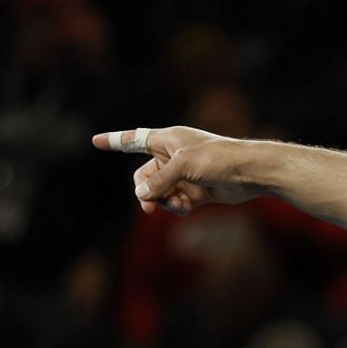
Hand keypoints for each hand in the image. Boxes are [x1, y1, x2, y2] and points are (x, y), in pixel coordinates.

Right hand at [90, 125, 260, 215]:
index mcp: (167, 140)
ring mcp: (184, 175)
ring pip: (159, 192)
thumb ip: (159, 181)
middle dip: (145, 192)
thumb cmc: (218, 158)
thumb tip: (142, 196)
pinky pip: (176, 202)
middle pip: (144, 176)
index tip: (95, 141)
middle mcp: (173, 156)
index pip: (133, 139)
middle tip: (150, 206)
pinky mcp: (196, 191)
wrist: (251, 172)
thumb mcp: (183, 166)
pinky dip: (177, 206)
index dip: (114, 140)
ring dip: (163, 201)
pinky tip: (185, 208)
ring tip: (176, 205)